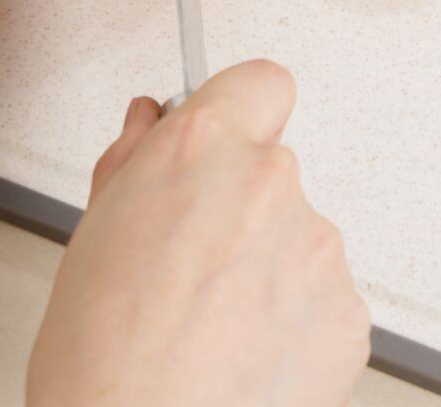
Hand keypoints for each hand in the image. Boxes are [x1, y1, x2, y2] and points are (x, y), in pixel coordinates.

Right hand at [27, 60, 370, 406]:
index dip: (242, 105)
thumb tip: (152, 121)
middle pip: (271, 166)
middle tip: (195, 261)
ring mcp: (317, 244)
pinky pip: (322, 292)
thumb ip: (133, 158)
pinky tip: (247, 351)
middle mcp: (269, 180)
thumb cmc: (101, 359)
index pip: (261, 80)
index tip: (231, 131)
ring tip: (215, 322)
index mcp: (202, 149)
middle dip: (239, 201)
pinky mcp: (348, 307)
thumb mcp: (92, 234)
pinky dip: (295, 316)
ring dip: (267, 262)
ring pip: (297, 233)